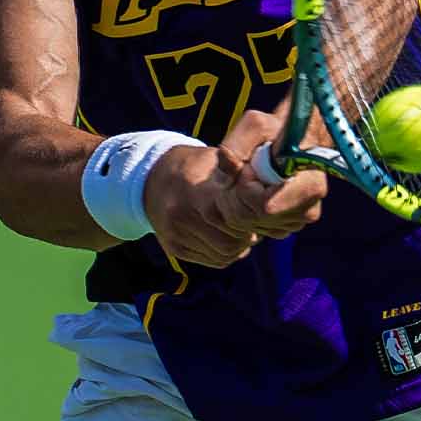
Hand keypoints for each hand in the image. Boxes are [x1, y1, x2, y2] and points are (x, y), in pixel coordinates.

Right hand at [141, 144, 259, 268]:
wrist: (151, 178)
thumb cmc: (194, 167)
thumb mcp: (218, 160)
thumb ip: (242, 173)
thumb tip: (270, 191)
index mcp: (196, 193)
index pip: (236, 219)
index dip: (252, 217)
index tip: (256, 208)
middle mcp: (181, 217)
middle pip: (233, 242)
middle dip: (248, 233)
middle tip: (250, 220)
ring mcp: (176, 236)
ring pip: (226, 255)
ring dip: (239, 244)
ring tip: (236, 226)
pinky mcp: (174, 249)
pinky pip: (214, 260)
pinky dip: (226, 251)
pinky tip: (223, 233)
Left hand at [220, 110, 328, 238]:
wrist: (295, 140)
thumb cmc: (277, 130)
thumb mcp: (255, 125)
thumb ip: (235, 145)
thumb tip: (223, 176)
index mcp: (309, 187)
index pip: (265, 206)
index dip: (247, 187)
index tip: (247, 167)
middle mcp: (306, 210)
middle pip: (250, 218)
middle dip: (235, 193)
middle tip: (241, 169)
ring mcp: (295, 222)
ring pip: (246, 224)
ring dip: (236, 200)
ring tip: (246, 175)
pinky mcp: (284, 227)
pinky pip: (249, 227)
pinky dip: (241, 208)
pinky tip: (249, 188)